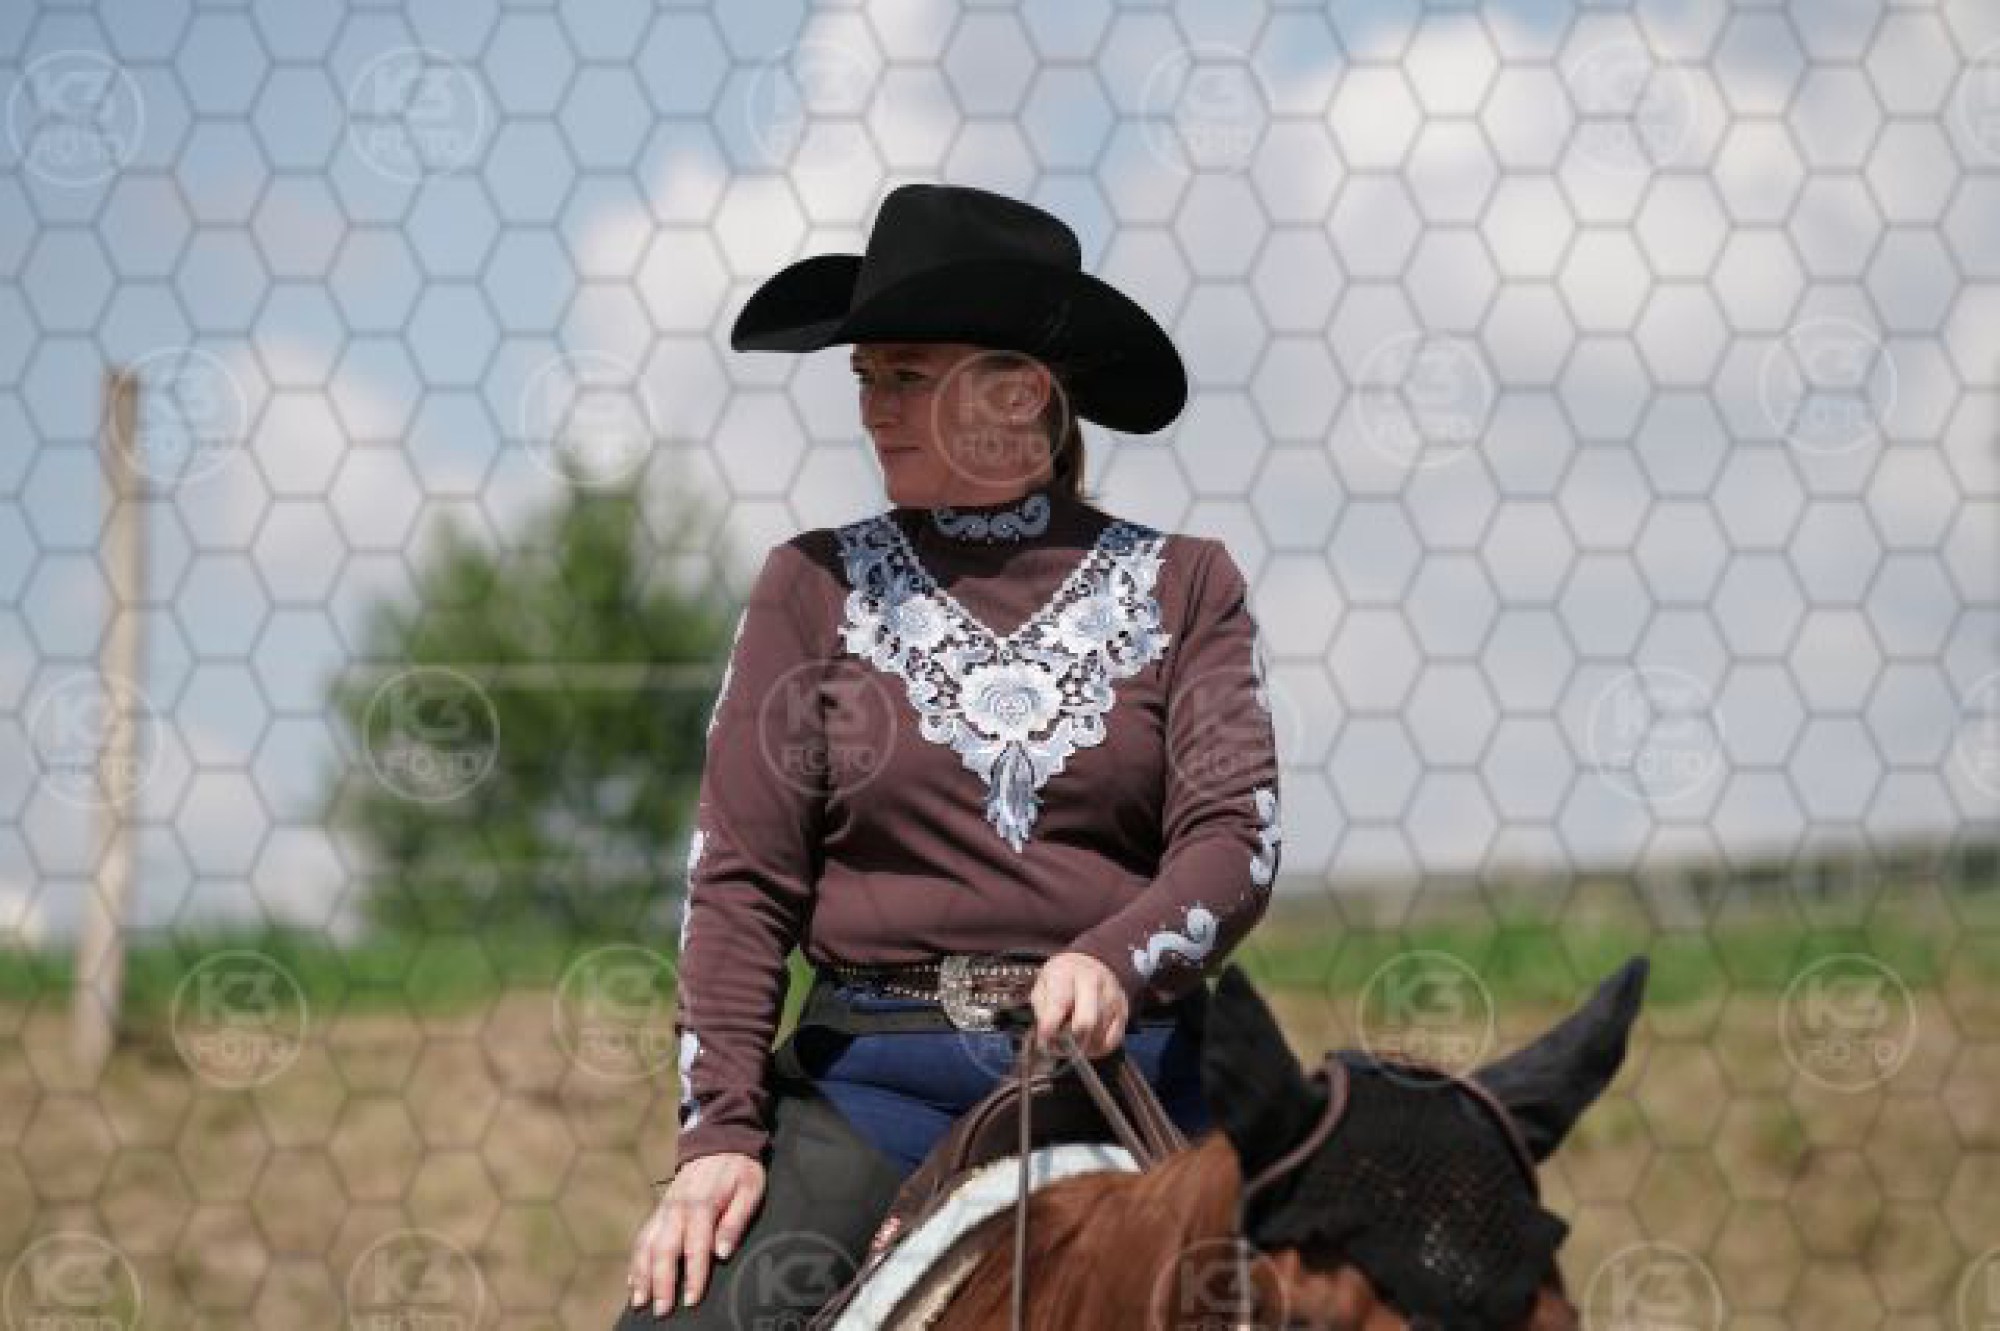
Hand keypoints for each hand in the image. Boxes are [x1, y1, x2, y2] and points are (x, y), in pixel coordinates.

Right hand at [628, 1152, 764, 1314]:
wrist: (719, 1141)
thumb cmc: (740, 1170)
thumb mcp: (750, 1189)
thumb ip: (736, 1220)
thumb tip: (722, 1253)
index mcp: (702, 1205)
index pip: (696, 1247)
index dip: (694, 1275)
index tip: (692, 1300)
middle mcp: (678, 1209)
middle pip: (665, 1250)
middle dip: (662, 1283)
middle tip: (661, 1311)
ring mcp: (665, 1210)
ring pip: (647, 1246)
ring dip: (642, 1276)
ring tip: (640, 1303)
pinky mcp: (660, 1211)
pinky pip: (642, 1238)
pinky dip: (635, 1261)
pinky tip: (633, 1282)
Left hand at [1029, 952, 1129, 1058]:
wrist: (1094, 964)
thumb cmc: (1064, 977)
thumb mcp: (1044, 983)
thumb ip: (1043, 1009)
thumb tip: (1047, 1037)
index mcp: (1069, 973)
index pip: (1060, 1004)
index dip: (1049, 1027)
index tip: (1043, 1039)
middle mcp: (1096, 984)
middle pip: (1086, 1022)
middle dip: (1070, 1039)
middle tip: (1059, 1044)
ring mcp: (1113, 999)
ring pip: (1098, 1035)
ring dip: (1081, 1045)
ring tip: (1070, 1040)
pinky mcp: (1124, 1013)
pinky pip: (1111, 1042)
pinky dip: (1096, 1048)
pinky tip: (1086, 1042)